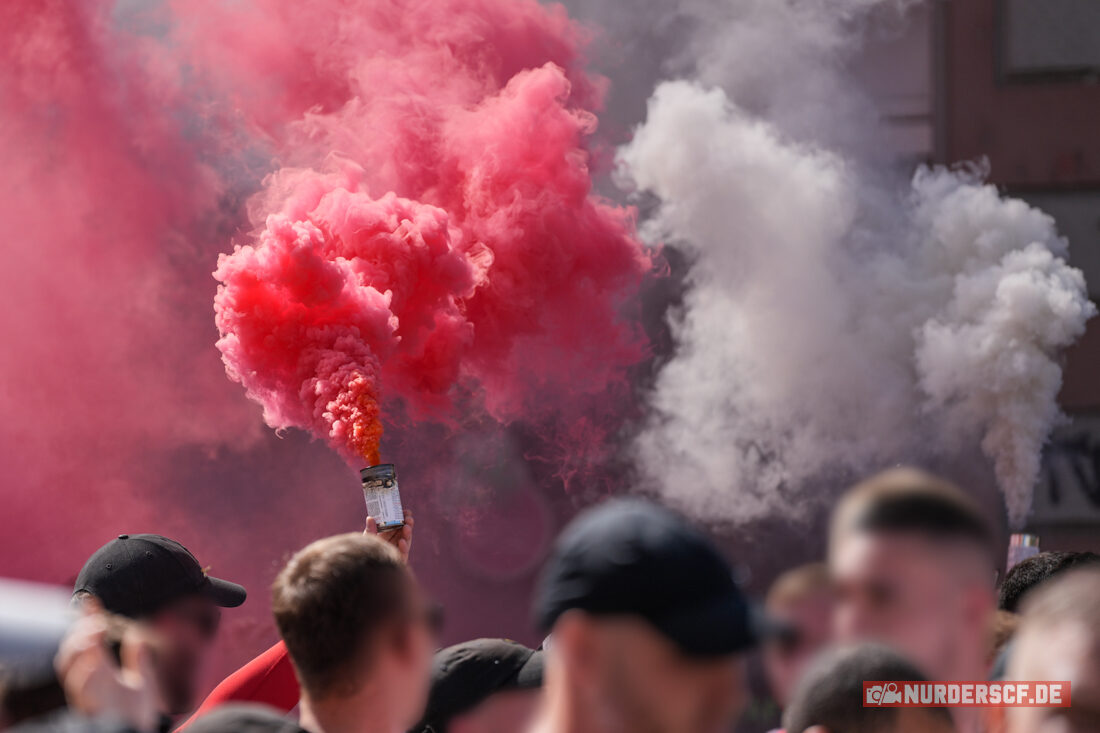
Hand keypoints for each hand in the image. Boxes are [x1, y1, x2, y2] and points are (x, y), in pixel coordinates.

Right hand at [55, 613, 160, 731]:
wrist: (142, 732)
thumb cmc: (140, 711)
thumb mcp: (143, 679)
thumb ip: (137, 658)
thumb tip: (136, 635)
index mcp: (97, 673)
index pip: (86, 641)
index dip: (86, 621)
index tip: (92, 602)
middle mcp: (88, 683)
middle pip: (69, 654)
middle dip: (78, 634)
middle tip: (97, 622)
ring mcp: (88, 696)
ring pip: (68, 671)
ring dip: (79, 649)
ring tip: (94, 634)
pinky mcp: (92, 710)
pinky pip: (81, 693)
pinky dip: (85, 675)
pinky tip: (95, 661)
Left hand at [365, 509, 413, 562]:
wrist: (364, 567)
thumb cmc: (365, 551)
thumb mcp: (368, 539)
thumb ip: (370, 530)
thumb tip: (370, 517)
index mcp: (388, 535)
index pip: (397, 525)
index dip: (402, 518)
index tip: (405, 512)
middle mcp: (394, 542)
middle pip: (403, 532)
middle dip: (408, 524)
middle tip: (409, 518)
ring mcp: (397, 551)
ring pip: (405, 541)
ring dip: (407, 534)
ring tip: (407, 527)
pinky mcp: (398, 560)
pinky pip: (403, 554)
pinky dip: (403, 548)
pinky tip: (402, 542)